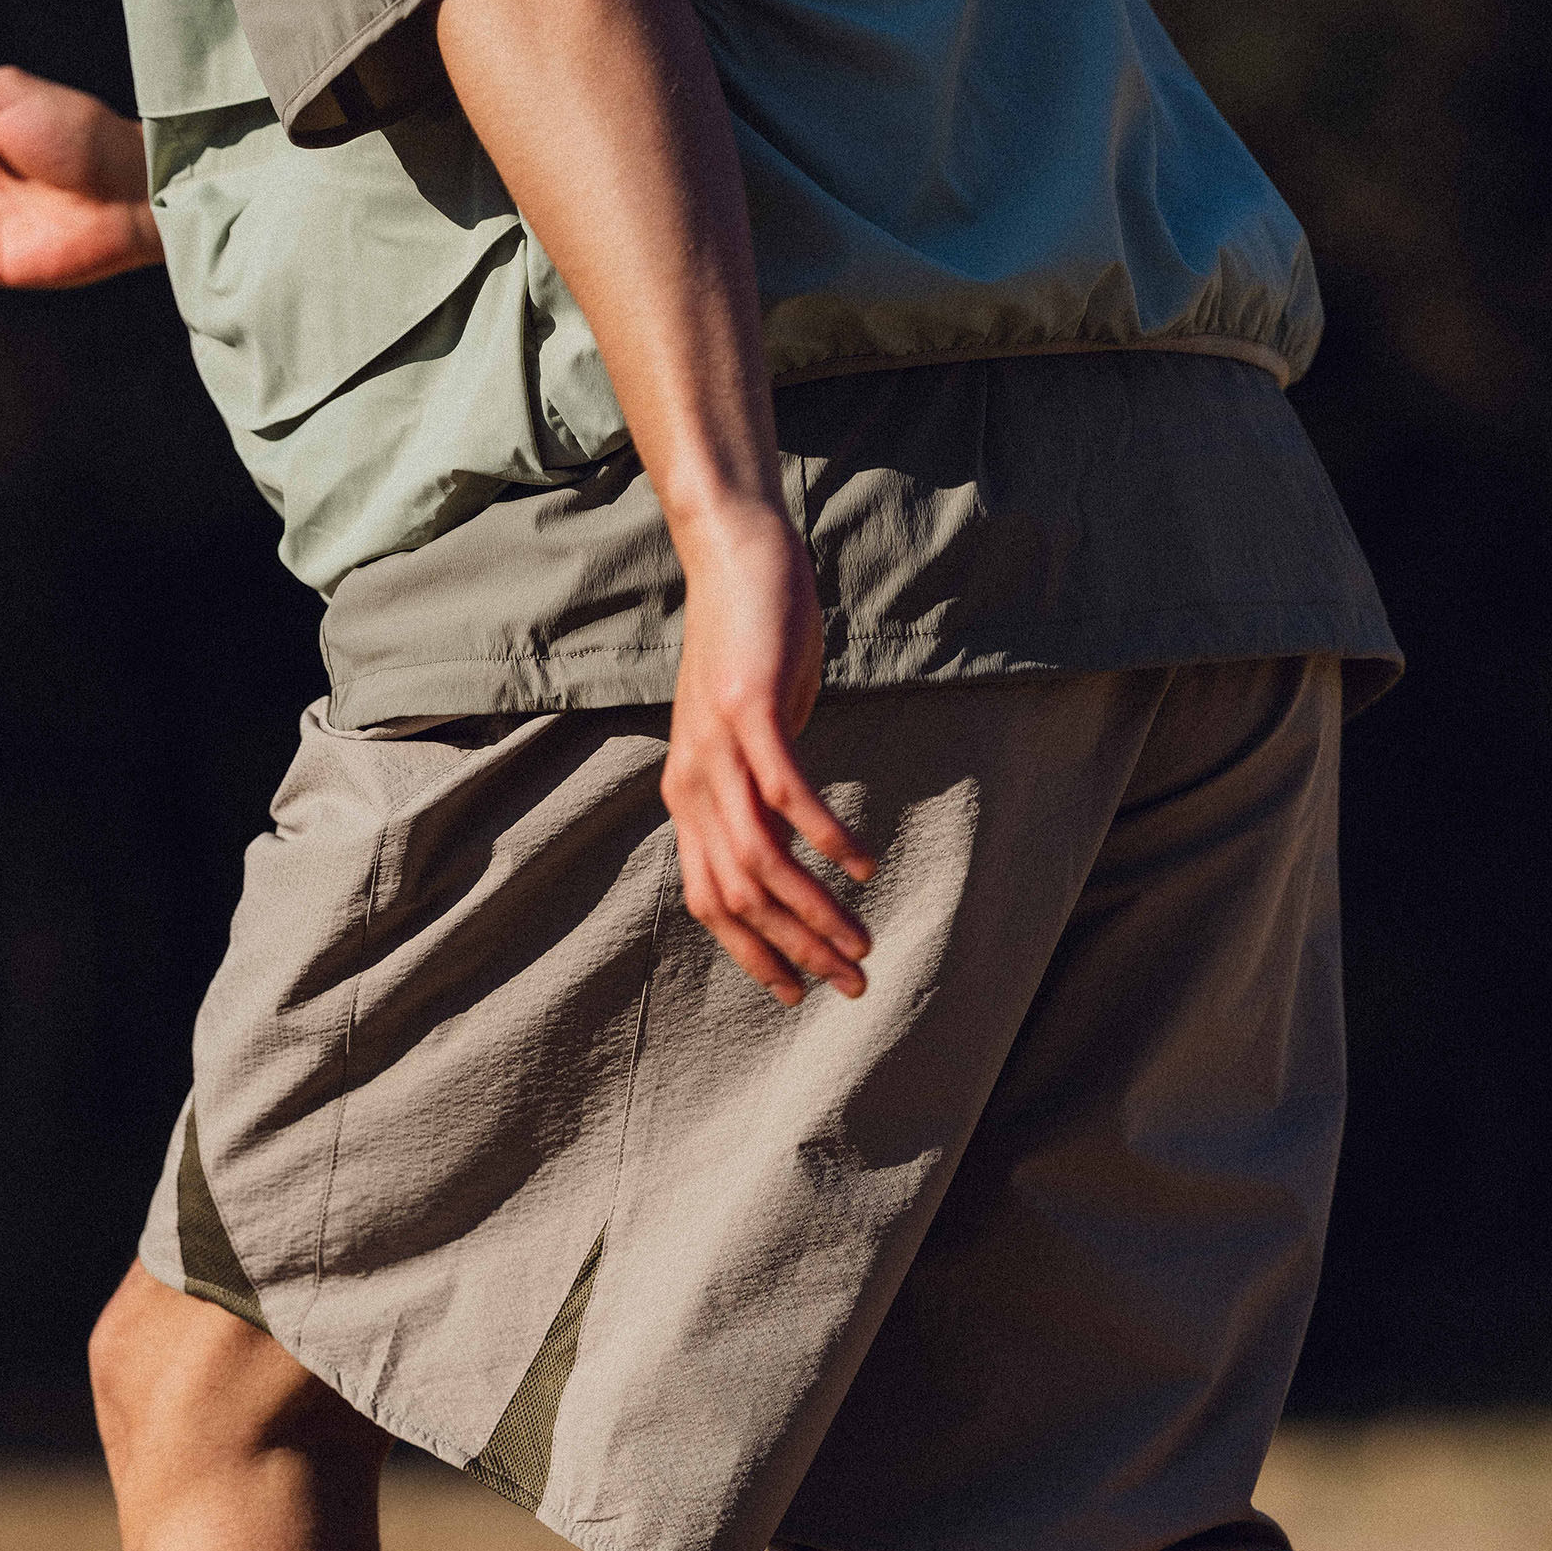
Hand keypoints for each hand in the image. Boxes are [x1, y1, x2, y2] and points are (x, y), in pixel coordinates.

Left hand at [658, 501, 873, 1004]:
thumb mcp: (748, 736)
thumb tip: (788, 842)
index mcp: (688, 798)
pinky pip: (787, 793)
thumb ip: (758, 793)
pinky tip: (863, 865)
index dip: (755, 954)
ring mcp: (716, 749)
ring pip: (762, 858)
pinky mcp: (749, 712)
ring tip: (862, 942)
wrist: (735, 559)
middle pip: (740, 895)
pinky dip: (827, 836)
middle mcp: (692, 784)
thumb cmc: (750, 650)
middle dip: (798, 950)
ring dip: (816, 910)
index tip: (801, 991)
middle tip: (852, 983)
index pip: (712, 902)